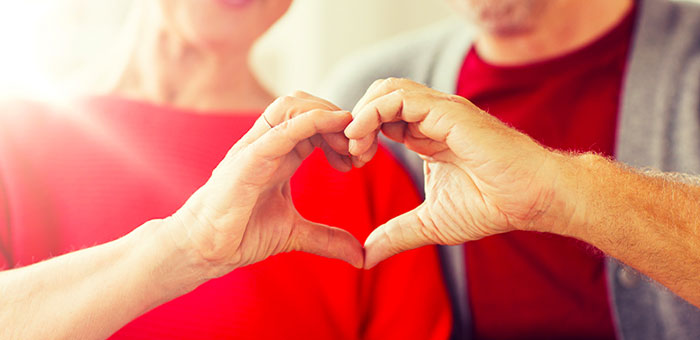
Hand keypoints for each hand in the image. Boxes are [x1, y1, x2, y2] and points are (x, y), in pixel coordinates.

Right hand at [167, 92, 363, 279]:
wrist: (205, 249)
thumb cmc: (241, 233)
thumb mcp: (295, 233)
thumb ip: (328, 239)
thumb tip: (360, 255)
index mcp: (280, 153)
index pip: (314, 121)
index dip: (342, 131)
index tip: (360, 158)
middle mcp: (268, 143)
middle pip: (306, 103)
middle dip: (339, 119)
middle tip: (360, 151)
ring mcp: (256, 147)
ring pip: (292, 105)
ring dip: (328, 115)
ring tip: (348, 145)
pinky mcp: (247, 159)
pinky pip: (280, 129)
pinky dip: (311, 121)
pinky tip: (334, 126)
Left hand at [345, 78, 571, 267]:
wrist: (531, 199)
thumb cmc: (491, 205)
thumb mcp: (430, 223)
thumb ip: (396, 234)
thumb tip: (366, 257)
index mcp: (425, 135)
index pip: (381, 117)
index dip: (360, 134)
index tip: (350, 163)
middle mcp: (430, 117)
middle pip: (379, 96)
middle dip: (356, 120)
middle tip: (350, 153)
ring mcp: (440, 111)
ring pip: (386, 89)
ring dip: (361, 113)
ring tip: (354, 145)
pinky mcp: (448, 112)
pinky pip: (400, 98)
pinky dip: (373, 112)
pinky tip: (363, 139)